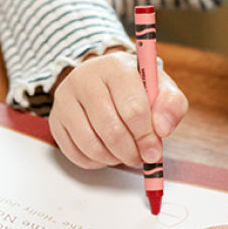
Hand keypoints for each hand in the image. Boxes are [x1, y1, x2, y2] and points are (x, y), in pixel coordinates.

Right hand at [48, 51, 187, 168]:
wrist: (100, 80)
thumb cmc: (133, 87)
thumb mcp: (159, 88)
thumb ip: (171, 105)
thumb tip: (162, 130)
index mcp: (115, 66)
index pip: (133, 108)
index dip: (146, 137)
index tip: (154, 152)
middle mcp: (85, 78)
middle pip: (110, 129)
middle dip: (130, 152)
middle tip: (140, 159)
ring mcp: (65, 99)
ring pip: (91, 145)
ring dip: (112, 159)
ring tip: (124, 155)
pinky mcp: (56, 120)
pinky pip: (75, 153)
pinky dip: (95, 162)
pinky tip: (106, 153)